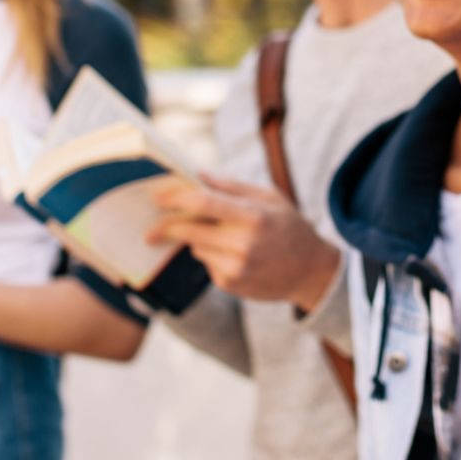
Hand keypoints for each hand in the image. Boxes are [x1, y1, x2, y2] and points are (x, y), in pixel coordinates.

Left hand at [147, 172, 340, 312]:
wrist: (310, 272)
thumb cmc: (290, 227)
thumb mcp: (270, 197)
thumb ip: (232, 186)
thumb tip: (198, 175)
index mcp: (253, 216)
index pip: (204, 204)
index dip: (175, 199)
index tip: (156, 196)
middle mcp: (243, 244)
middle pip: (189, 231)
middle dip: (167, 226)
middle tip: (150, 227)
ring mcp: (235, 267)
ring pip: (195, 247)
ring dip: (196, 238)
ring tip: (224, 236)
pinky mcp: (230, 284)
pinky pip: (206, 263)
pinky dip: (210, 255)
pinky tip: (235, 254)